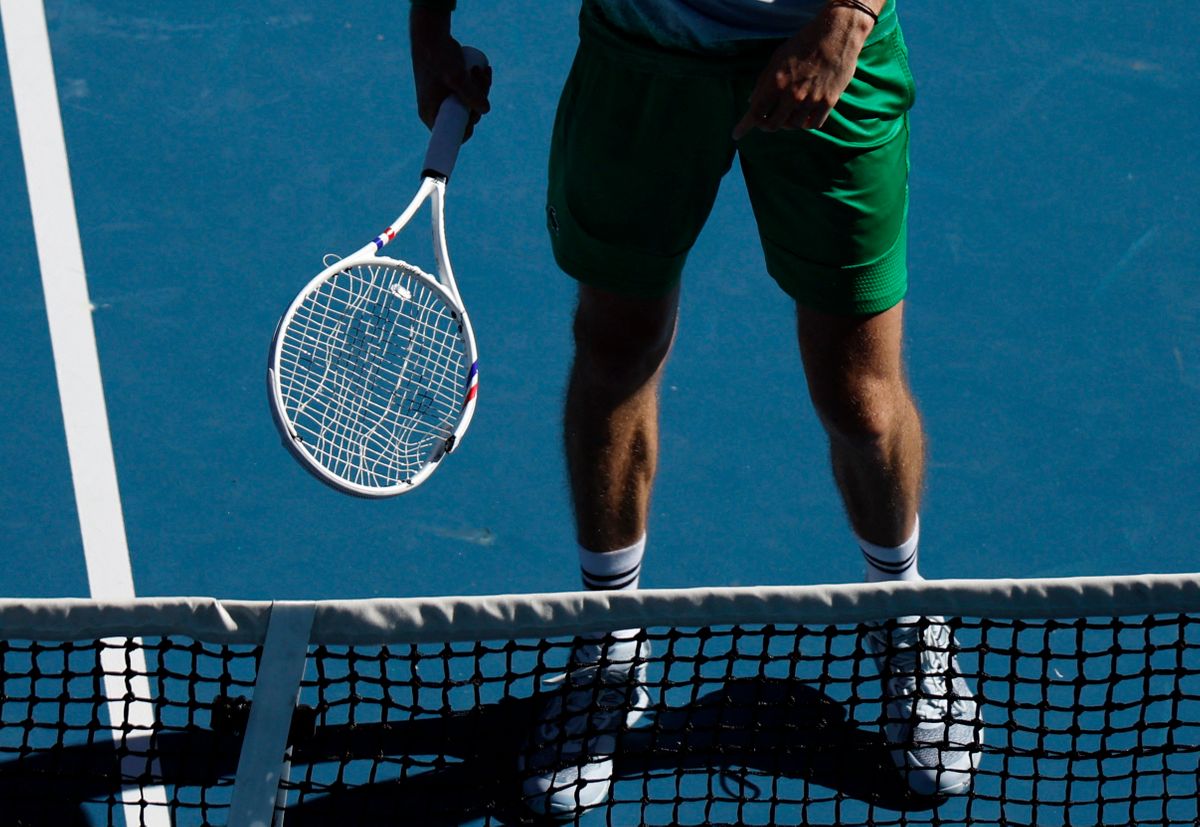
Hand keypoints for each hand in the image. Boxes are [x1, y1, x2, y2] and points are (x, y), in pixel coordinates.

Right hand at [410, 8, 491, 140]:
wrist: (431, 34)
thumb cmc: (439, 56)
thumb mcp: (456, 77)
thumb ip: (471, 95)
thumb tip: (486, 111)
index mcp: (430, 114)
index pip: (451, 134)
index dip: (467, 128)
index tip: (475, 114)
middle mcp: (436, 109)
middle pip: (466, 117)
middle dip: (479, 100)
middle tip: (480, 79)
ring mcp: (445, 99)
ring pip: (470, 103)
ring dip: (482, 88)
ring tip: (482, 69)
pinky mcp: (451, 89)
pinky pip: (469, 93)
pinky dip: (479, 84)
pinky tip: (486, 71)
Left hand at [732, 4, 874, 138]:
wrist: (836, 34)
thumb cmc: (804, 43)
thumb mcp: (777, 58)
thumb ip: (763, 81)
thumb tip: (751, 102)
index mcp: (776, 82)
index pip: (756, 112)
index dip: (744, 126)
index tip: (736, 134)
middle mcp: (792, 95)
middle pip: (773, 125)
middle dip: (766, 125)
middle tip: (766, 121)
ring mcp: (811, 100)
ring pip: (793, 126)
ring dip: (787, 123)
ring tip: (788, 112)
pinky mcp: (828, 102)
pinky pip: (813, 124)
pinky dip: (806, 123)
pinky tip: (804, 116)